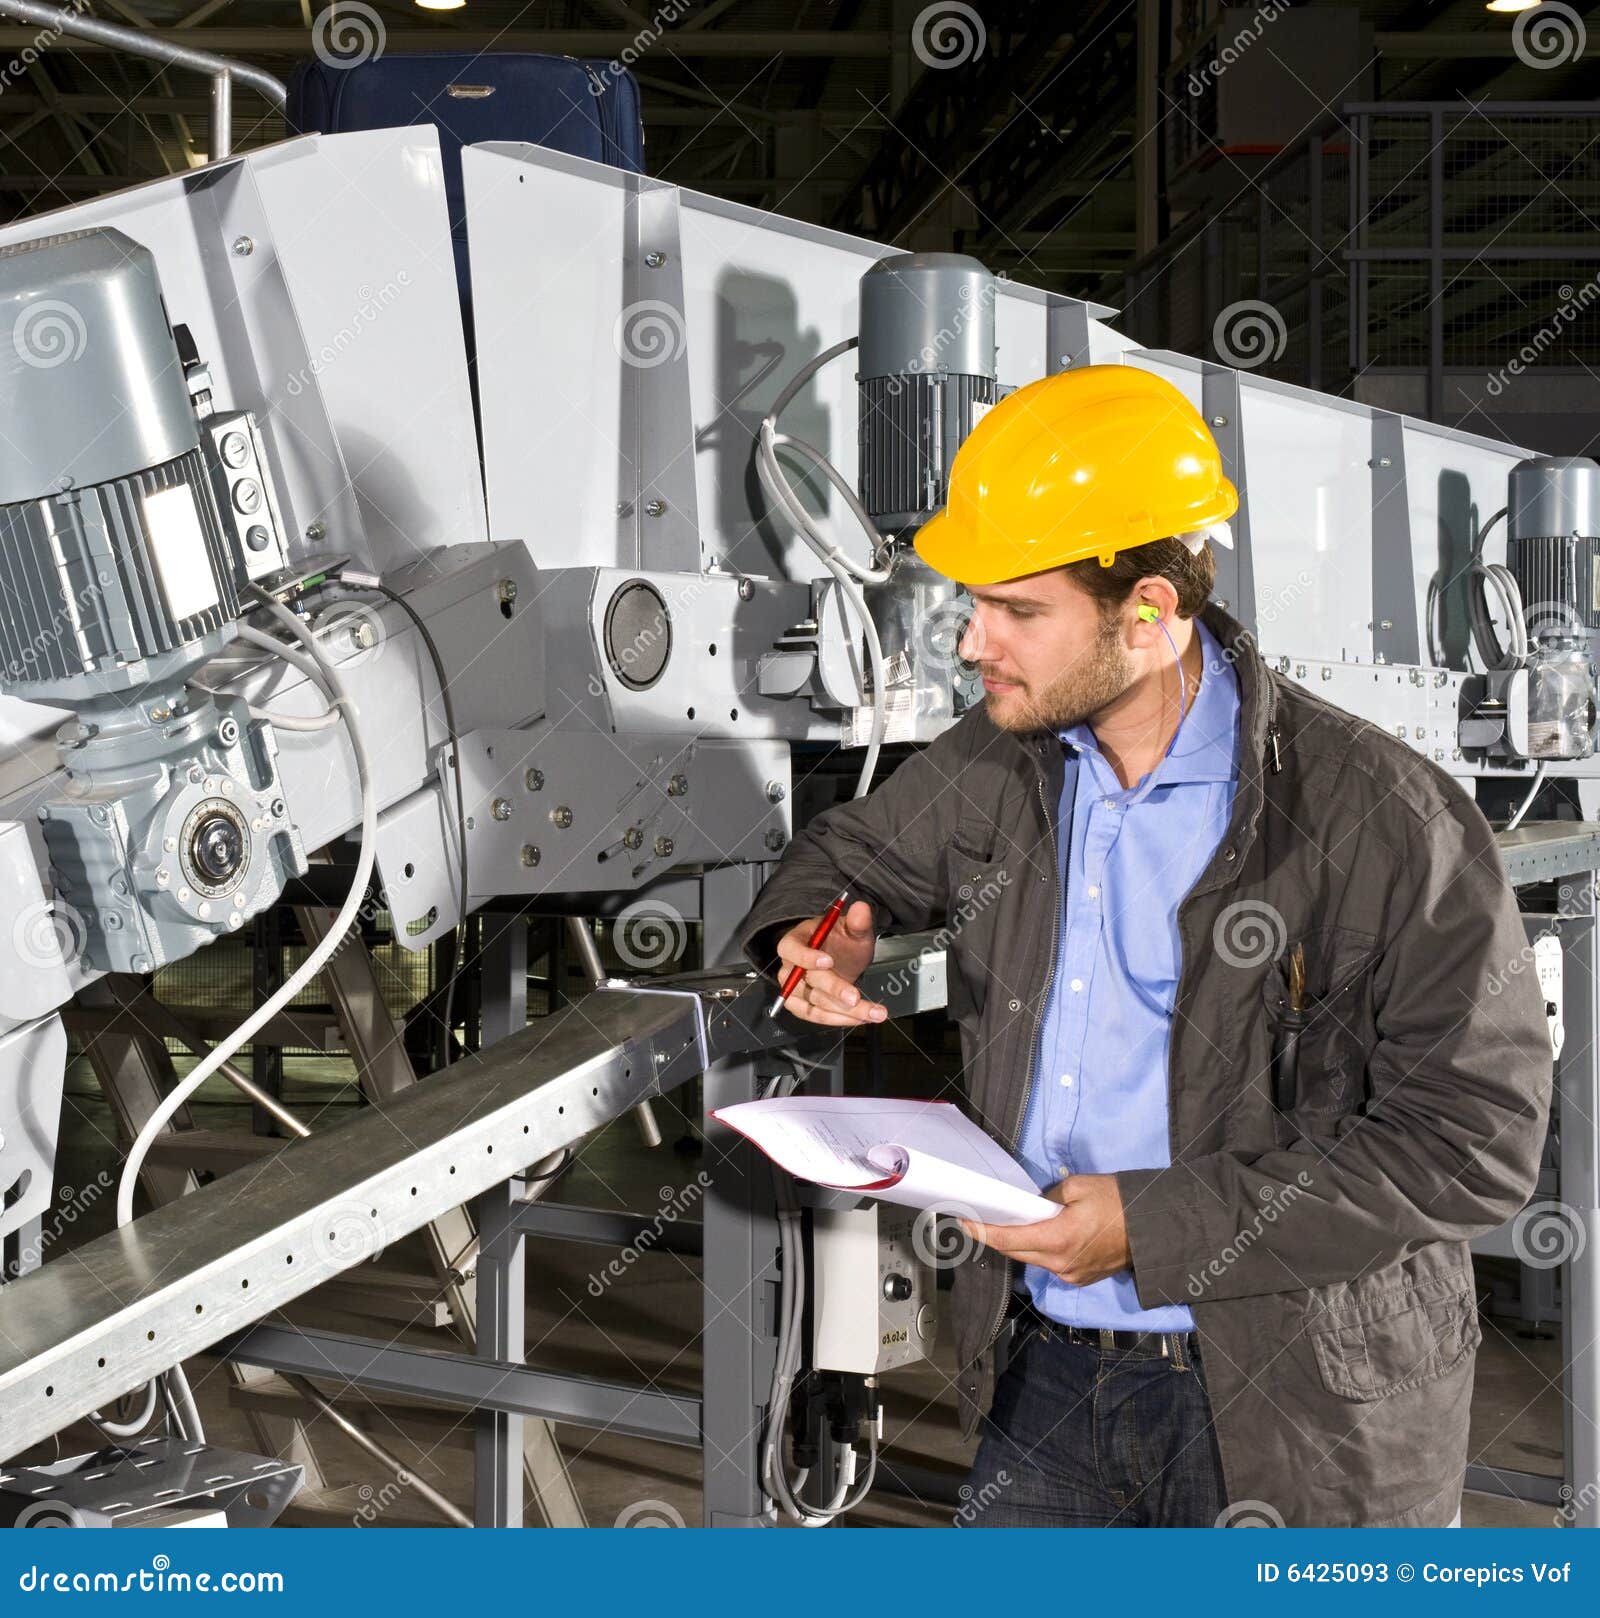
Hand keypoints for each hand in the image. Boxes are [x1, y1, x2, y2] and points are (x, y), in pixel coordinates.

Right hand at [773, 900, 885, 1025]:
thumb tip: (861, 908)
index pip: (791, 949)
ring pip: (815, 1004)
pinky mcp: (802, 1007)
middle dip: (834, 990)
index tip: (828, 961)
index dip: (806, 957)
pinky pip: (817, 1016)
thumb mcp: (853, 929)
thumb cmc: (840, 941)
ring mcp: (794, 990)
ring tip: (873, 1012)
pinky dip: (840, 1019)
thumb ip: (857, 921)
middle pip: (806, 982)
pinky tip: (861, 1017)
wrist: (840, 957)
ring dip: (844, 1011)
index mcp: (795, 942)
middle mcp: (790, 968)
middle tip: (855, 997)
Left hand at [959, 1174, 1130, 1286]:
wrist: (1154, 1228)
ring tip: (1008, 1223)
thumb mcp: (1079, 1186)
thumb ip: (1049, 1197)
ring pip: (1033, 1259)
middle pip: (1016, 1253)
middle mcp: (1061, 1264)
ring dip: (1019, 1243)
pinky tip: (1038, 1234)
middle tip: (979, 1219)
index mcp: (1058, 1239)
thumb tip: (1035, 1206)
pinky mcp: (1081, 1277)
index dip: (982, 1232)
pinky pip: (1051, 1264)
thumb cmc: (1119, 1202)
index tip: (963, 1222)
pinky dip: (1040, 1250)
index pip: (1008, 1240)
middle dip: (996, 1237)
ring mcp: (1072, 1274)